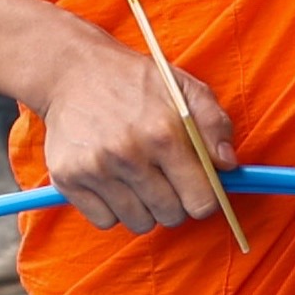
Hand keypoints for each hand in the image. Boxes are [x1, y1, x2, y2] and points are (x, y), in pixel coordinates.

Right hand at [25, 25, 245, 235]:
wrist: (72, 72)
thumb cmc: (135, 83)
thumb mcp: (185, 88)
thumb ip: (215, 124)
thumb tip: (227, 164)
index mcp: (163, 134)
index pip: (201, 201)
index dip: (204, 198)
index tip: (197, 188)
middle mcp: (128, 154)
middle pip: (171, 216)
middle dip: (175, 203)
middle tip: (165, 179)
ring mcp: (95, 168)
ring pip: (139, 223)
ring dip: (144, 208)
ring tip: (137, 177)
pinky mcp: (67, 178)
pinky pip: (105, 221)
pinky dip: (112, 209)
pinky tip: (112, 181)